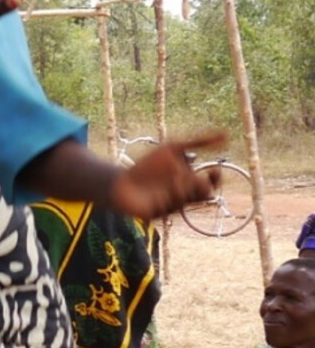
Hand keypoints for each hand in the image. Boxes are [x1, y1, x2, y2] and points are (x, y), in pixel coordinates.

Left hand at [107, 132, 225, 222]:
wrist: (120, 181)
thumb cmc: (147, 166)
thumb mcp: (172, 148)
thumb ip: (197, 141)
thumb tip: (226, 134)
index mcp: (190, 180)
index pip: (212, 182)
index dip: (216, 177)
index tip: (214, 168)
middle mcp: (184, 194)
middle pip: (205, 194)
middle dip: (202, 185)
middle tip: (193, 176)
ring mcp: (172, 205)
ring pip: (188, 199)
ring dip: (183, 187)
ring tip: (173, 178)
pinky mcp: (158, 213)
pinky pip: (170, 207)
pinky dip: (168, 196)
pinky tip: (161, 189)